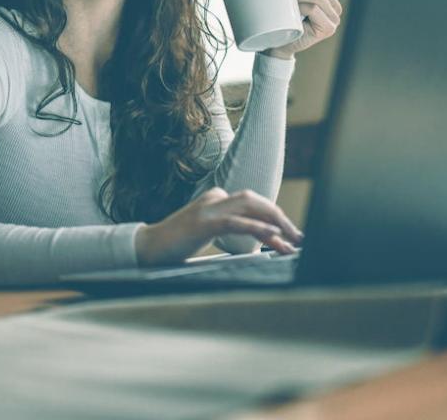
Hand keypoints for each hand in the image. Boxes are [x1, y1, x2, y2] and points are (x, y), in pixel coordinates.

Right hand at [134, 187, 302, 266]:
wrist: (147, 248)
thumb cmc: (177, 245)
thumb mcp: (207, 233)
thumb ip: (229, 229)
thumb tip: (263, 239)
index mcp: (215, 198)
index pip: (253, 203)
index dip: (275, 217)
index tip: (291, 235)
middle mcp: (214, 198)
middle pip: (255, 201)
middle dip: (281, 218)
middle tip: (299, 238)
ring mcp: (208, 208)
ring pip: (250, 207)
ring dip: (275, 223)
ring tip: (292, 240)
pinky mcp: (203, 223)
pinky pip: (236, 222)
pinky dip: (257, 229)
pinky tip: (273, 238)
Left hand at [263, 0, 341, 59]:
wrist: (275, 41)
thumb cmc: (281, 13)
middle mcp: (336, 5)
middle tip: (292, 3)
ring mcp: (335, 18)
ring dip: (299, 0)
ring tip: (294, 10)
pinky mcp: (329, 28)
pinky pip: (313, 8)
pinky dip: (301, 8)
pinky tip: (297, 17)